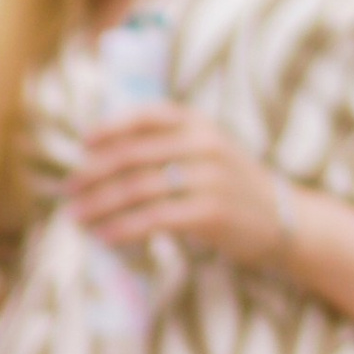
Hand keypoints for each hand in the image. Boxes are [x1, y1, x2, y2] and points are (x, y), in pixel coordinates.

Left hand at [67, 108, 290, 269]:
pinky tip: (104, 236)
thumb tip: (109, 155)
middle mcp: (203, 145)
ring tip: (77, 217)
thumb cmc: (235, 188)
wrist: (285, 220)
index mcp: (200, 124)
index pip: (146, 116)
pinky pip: (153, 219)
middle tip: (68, 190)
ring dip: (100, 205)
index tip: (83, 145)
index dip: (110, 128)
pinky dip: (122, 229)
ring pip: (136, 189)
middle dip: (93, 174)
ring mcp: (207, 178)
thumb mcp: (210, 152)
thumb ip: (171, 146)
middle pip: (131, 156)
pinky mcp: (208, 213)